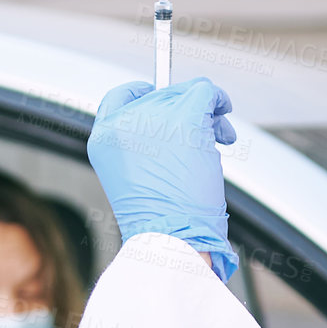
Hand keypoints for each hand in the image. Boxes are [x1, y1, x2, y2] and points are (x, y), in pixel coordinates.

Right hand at [87, 77, 238, 281]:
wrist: (170, 236)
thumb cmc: (159, 220)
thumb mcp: (135, 179)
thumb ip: (143, 148)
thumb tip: (175, 122)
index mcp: (103, 138)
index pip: (118, 98)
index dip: (141, 95)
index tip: (160, 98)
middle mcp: (123, 122)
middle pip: (158, 96)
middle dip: (184, 109)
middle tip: (205, 129)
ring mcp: (153, 117)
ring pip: (185, 93)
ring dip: (206, 111)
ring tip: (219, 135)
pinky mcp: (184, 118)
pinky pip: (204, 91)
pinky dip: (218, 98)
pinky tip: (223, 109)